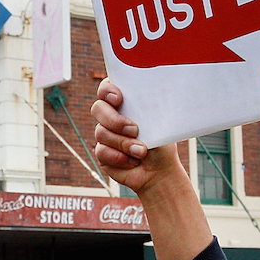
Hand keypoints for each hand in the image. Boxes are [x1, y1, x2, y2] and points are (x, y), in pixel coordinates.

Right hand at [91, 80, 185, 195]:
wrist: (160, 171)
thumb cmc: (161, 143)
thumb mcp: (159, 123)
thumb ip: (147, 110)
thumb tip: (142, 103)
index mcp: (124, 103)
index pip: (107, 88)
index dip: (107, 90)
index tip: (118, 98)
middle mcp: (111, 116)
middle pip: (98, 108)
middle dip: (114, 120)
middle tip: (134, 130)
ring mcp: (104, 135)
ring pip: (101, 132)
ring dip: (124, 143)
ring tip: (142, 151)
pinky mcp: (102, 153)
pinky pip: (102, 151)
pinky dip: (120, 158)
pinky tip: (133, 161)